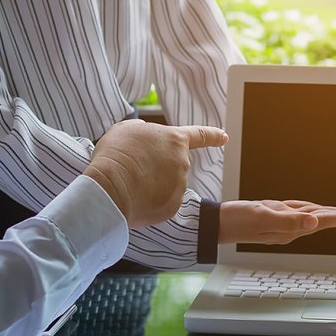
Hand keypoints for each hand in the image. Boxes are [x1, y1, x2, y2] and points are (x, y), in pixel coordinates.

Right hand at [84, 121, 227, 227]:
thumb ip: (141, 130)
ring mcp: (180, 185)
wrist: (111, 187)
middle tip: (132, 170)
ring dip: (149, 186)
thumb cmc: (116, 154)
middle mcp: (182, 162)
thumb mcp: (126, 129)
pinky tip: (134, 199)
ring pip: (164, 186)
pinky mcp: (173, 206)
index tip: (224, 137)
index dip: (212, 136)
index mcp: (174, 140)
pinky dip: (148, 203)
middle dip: (154, 169)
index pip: (199, 135)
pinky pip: (160, 204)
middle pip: (170, 166)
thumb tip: (145, 139)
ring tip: (129, 184)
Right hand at [219, 200, 335, 244]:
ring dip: (333, 215)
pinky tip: (317, 211)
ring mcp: (284, 223)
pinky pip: (299, 212)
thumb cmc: (237, 220)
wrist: (218, 224)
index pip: (325, 222)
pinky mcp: (276, 217)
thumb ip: (288, 220)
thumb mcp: (263, 216)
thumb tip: (314, 223)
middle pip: (325, 220)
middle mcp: (291, 228)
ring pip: (314, 216)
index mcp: (291, 229)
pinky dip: (313, 210)